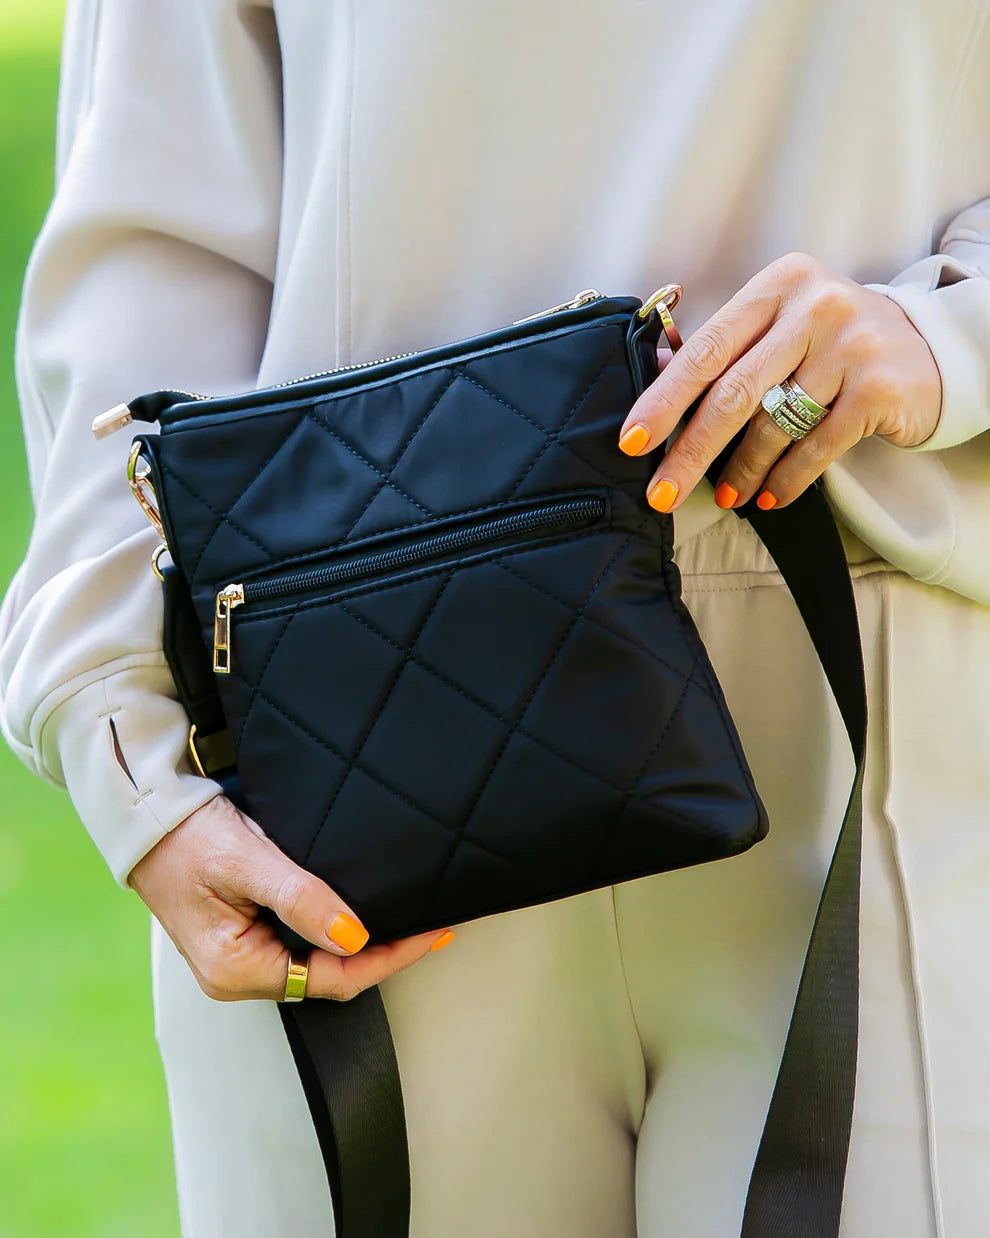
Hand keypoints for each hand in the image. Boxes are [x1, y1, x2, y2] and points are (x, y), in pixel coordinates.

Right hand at [129, 794, 452, 1001]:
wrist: (145, 815)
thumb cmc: (190, 835)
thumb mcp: (248, 861)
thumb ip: (301, 898)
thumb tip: (355, 937)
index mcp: (236, 969)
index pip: (333, 979)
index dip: (388, 958)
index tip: (430, 933)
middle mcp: (237, 975)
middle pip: (330, 977)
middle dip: (383, 954)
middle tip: (431, 926)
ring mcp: (239, 957)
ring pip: (319, 961)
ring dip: (362, 942)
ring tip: (408, 918)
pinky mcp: (243, 934)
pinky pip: (301, 942)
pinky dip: (336, 928)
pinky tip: (363, 910)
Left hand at [618, 252, 941, 510]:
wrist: (928, 349)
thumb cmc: (831, 343)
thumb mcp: (781, 327)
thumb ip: (727, 352)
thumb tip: (654, 388)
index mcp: (777, 285)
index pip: (706, 349)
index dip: (664, 400)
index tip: (632, 440)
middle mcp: (814, 306)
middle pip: (734, 392)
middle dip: (691, 450)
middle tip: (661, 492)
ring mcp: (850, 345)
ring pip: (774, 425)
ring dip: (742, 472)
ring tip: (726, 497)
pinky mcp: (878, 388)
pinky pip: (816, 448)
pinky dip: (786, 480)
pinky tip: (768, 498)